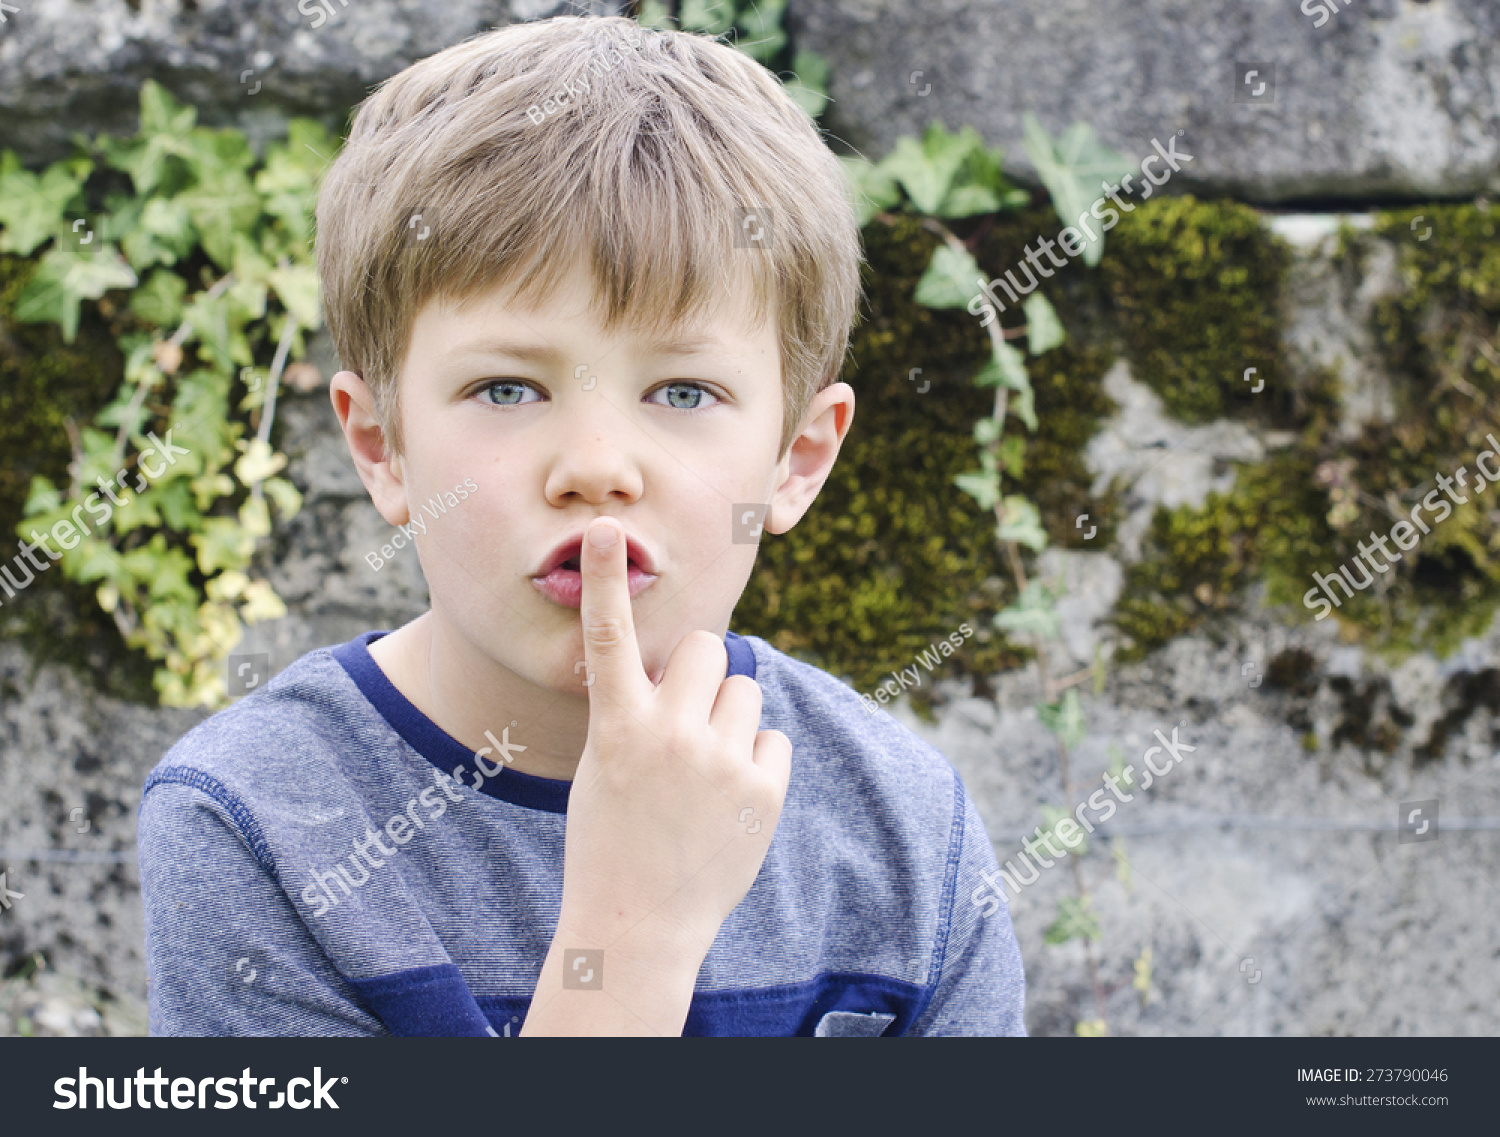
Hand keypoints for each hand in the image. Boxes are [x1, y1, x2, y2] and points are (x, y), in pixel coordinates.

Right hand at [528, 515, 790, 1033]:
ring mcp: (720, 763)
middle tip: (686, 717)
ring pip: (746, 692)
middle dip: (701, 674)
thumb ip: (639, 713)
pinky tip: (731, 800)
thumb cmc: (612, 839)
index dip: (603, 580)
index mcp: (617, 727)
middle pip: (709, 650)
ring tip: (705, 771)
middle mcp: (669, 735)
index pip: (609, 639)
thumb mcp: (604, 767)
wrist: (637, 925)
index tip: (603, 530)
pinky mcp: (762, 790)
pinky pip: (772, 738)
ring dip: (730, 718)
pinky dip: (756, 761)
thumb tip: (688, 672)